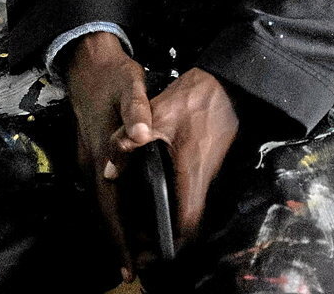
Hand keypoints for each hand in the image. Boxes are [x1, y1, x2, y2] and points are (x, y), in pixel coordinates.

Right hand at [64, 32, 152, 282]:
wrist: (87, 60)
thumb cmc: (113, 75)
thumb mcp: (130, 86)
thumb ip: (137, 111)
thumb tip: (143, 134)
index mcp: (100, 153)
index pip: (110, 206)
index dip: (119, 237)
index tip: (129, 267)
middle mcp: (90, 161)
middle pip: (105, 210)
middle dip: (118, 239)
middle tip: (133, 268)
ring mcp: (87, 156)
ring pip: (103, 200)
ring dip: (116, 224)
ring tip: (134, 247)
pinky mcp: (90, 149)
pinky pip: (102, 187)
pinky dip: (113, 204)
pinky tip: (125, 207)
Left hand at [108, 67, 238, 245]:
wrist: (224, 83)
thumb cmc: (193, 99)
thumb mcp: (157, 115)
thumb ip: (128, 141)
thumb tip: (109, 172)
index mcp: (191, 173)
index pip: (187, 224)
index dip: (170, 243)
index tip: (149, 250)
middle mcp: (204, 179)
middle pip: (190, 223)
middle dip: (167, 237)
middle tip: (141, 241)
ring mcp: (210, 172)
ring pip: (192, 208)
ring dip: (172, 219)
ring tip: (145, 223)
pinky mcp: (209, 163)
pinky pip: (194, 192)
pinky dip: (178, 202)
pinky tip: (160, 194)